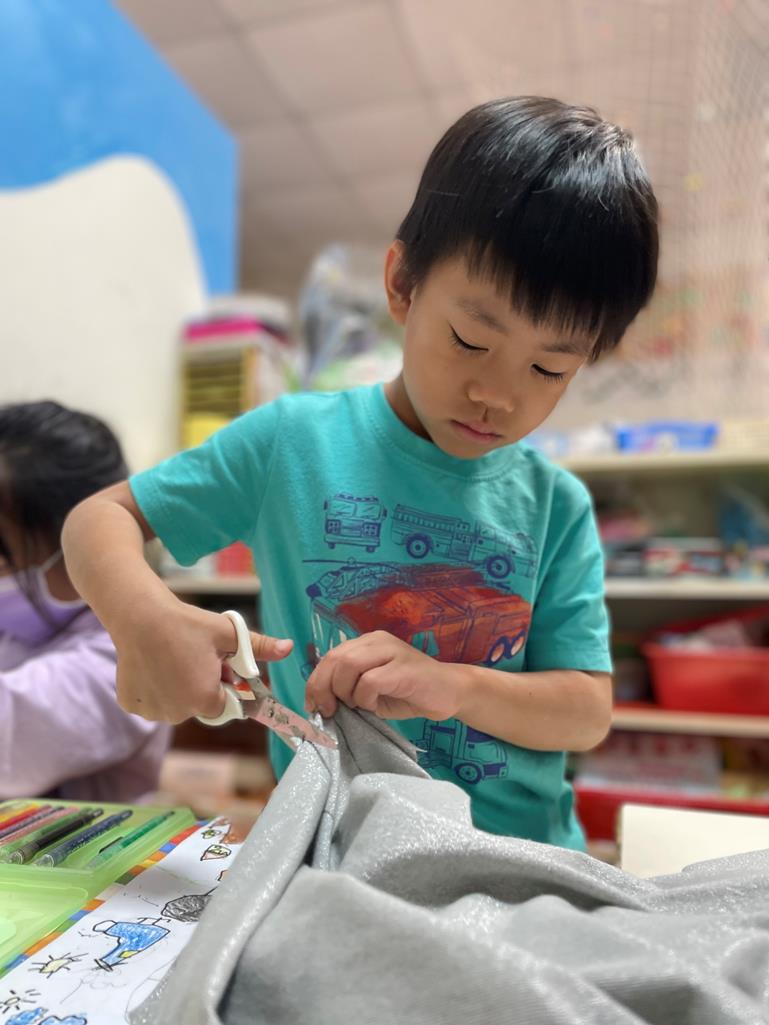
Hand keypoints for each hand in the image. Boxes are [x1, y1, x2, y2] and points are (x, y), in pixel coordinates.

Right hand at [113, 599, 292, 723]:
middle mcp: (179, 713)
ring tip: (174, 658)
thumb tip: (288, 648)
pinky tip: (155, 665)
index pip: (227, 706)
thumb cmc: (187, 624)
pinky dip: (156, 689)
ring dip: (180, 689)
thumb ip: (259, 647)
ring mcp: (153, 711)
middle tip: (196, 656)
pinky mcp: (131, 704)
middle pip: (201, 706)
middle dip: (204, 686)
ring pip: (176, 705)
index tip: (220, 665)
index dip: (227, 686)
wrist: (140, 615)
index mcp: (206, 700)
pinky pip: (153, 702)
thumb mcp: (228, 634)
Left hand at [305, 630, 465, 721]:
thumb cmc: (409, 693)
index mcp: (366, 643)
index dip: (315, 682)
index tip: (313, 705)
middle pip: (334, 658)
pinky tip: (375, 705)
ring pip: (348, 665)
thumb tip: (320, 702)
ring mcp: (391, 651)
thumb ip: (349, 687)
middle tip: (329, 711)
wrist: (450, 692)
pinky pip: (369, 681)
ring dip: (345, 692)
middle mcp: (376, 641)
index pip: (329, 656)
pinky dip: (365, 698)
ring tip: (358, 706)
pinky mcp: (403, 667)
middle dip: (323, 688)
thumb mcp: (371, 689)